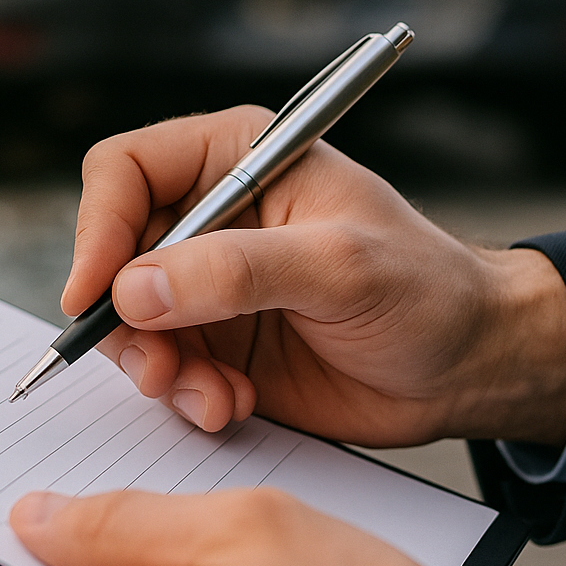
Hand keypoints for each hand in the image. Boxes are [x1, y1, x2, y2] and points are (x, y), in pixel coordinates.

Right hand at [64, 108, 565, 445]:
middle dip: (124, 317)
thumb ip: (236, 272)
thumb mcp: (338, 268)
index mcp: (235, 159)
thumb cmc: (427, 291)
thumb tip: (135, 290)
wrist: (469, 369)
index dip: (98, 227)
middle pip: (112, 252)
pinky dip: (183, 394)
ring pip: (126, 319)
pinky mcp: (213, 342)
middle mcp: (208, 216)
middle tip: (158, 367)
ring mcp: (205, 283)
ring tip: (210, 396)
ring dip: (155, 366)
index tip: (95, 292)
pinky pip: (160, 367)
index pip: (125, 171)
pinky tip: (233, 405)